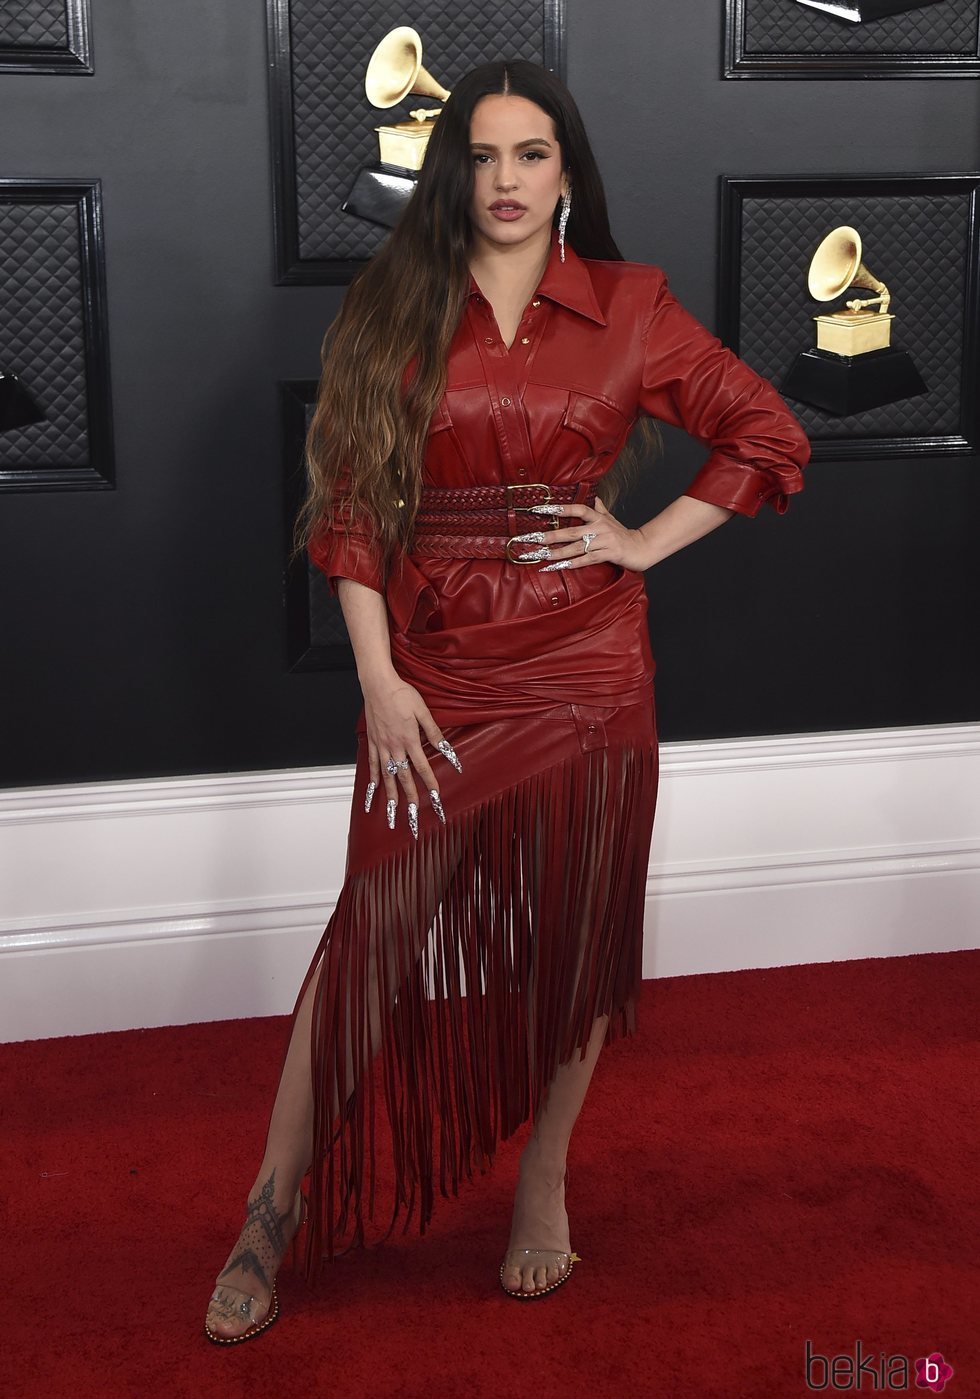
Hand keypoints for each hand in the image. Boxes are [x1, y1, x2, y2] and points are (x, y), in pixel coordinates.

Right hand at [361, 676, 461, 836]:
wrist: (378, 685)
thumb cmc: (401, 694)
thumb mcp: (423, 711)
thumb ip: (434, 732)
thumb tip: (446, 749)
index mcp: (410, 740)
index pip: (423, 767)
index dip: (430, 784)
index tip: (435, 798)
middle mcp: (395, 747)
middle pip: (404, 778)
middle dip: (410, 799)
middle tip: (414, 816)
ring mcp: (382, 746)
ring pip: (387, 776)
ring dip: (390, 796)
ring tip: (391, 812)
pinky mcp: (372, 742)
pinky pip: (372, 765)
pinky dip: (374, 780)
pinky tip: (374, 792)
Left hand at [524, 498, 649, 573]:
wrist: (642, 547)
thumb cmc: (624, 535)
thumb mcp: (611, 519)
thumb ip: (600, 509)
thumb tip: (594, 497)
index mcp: (598, 518)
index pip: (578, 509)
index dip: (560, 508)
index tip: (541, 509)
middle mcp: (600, 527)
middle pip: (571, 531)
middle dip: (551, 536)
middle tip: (534, 538)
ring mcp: (604, 541)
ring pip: (577, 547)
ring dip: (558, 553)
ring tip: (542, 556)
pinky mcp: (609, 554)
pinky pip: (588, 559)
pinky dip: (573, 563)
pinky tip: (560, 567)